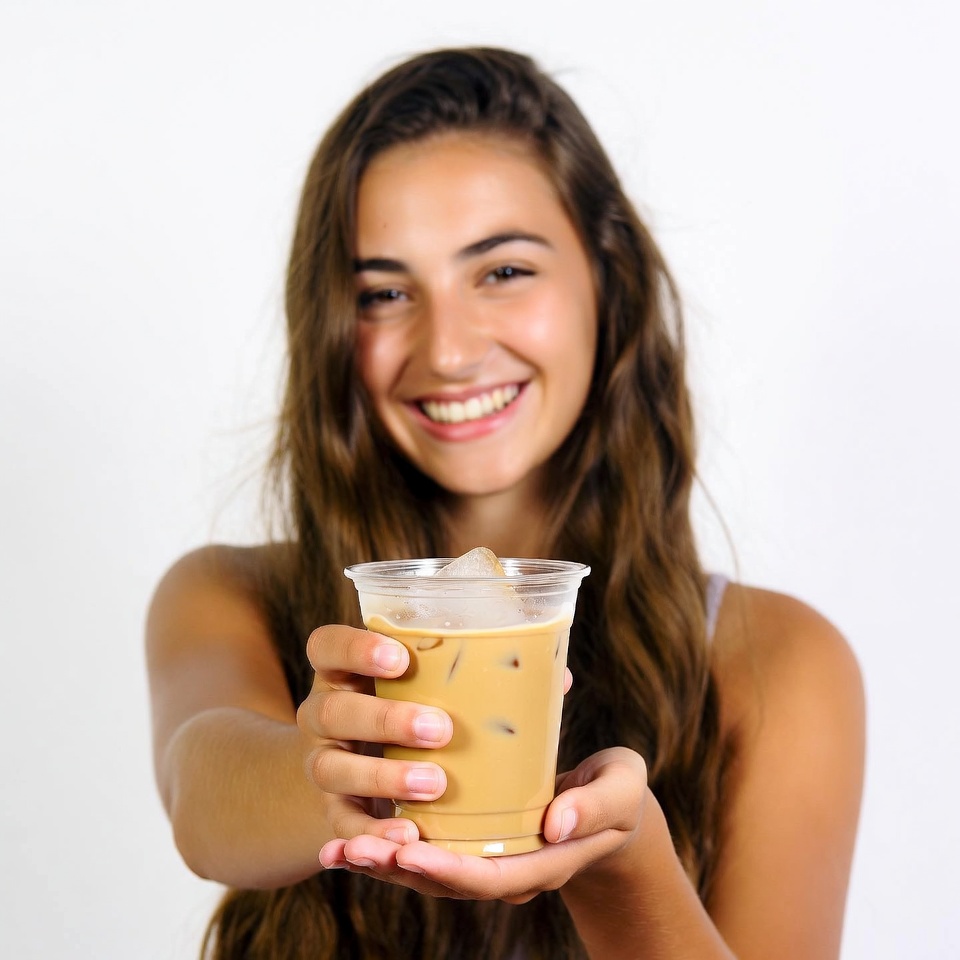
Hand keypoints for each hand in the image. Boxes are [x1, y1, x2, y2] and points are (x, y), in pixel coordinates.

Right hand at [296, 624, 453, 846]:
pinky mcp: (332, 809)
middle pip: (331, 711)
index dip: (356, 649)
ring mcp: (322, 762)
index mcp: (342, 671)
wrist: (365, 767)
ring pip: (330, 768)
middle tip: (439, 728)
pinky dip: (371, 833)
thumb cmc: (413, 705)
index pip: (328, 646)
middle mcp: (324, 714)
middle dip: (385, 720)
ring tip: (434, 784)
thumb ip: (465, 670)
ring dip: (381, 776)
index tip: (400, 658)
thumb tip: (551, 667)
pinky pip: (342, 824)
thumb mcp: (423, 679)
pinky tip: (407, 837)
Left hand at [318, 746, 647, 902]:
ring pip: (427, 872)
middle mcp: (507, 871)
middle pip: (446, 882)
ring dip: (381, 862)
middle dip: (397, 868)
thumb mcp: (621, 789)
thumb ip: (595, 805)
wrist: (609, 807)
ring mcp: (486, 859)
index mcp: (543, 862)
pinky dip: (388, 846)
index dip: (447, 868)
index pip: (490, 877)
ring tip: (336, 849)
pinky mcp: (472, 840)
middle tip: (350, 849)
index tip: (406, 849)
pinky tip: (349, 834)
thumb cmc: (616, 793)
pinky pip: (426, 849)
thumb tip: (556, 823)